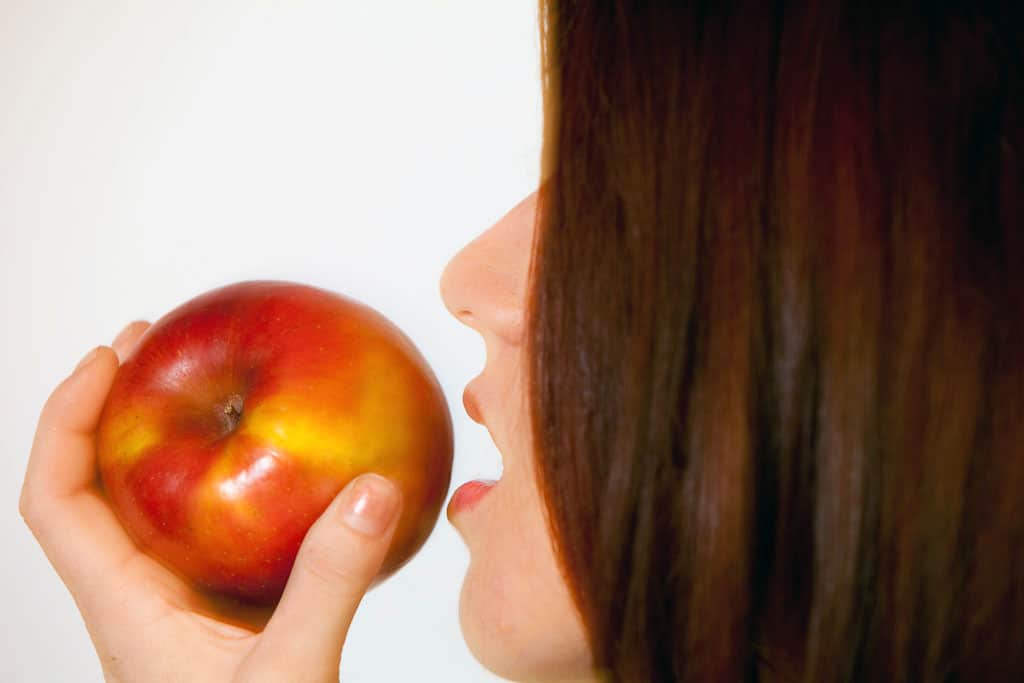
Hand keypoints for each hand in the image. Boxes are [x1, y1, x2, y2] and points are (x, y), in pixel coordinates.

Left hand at [20, 321, 403, 682]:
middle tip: (153, 345)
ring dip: (160, 441)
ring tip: (200, 387)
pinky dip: (222, 484)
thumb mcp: (290, 674)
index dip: (64, 420)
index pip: (54, 500)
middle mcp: (137, 600)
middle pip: (87, 487)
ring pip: (142, 509)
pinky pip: (205, 531)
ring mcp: (175, 607)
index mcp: (125, 610)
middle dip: (110, 408)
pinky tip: (273, 470)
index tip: (107, 358)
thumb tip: (374, 489)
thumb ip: (330, 583)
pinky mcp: (216, 614)